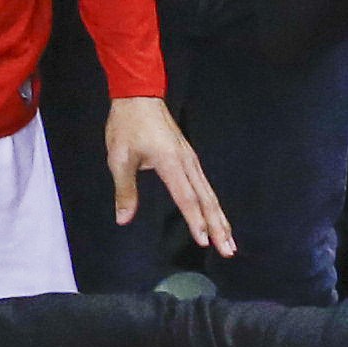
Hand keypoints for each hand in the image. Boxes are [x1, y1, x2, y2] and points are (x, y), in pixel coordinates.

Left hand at [107, 96, 231, 254]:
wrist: (139, 96)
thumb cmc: (128, 126)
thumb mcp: (119, 158)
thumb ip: (125, 190)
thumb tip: (124, 219)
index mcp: (171, 163)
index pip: (187, 198)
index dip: (195, 220)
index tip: (204, 241)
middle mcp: (187, 162)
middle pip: (206, 200)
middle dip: (218, 227)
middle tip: (228, 250)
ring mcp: (190, 160)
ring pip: (209, 194)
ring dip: (220, 219)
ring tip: (229, 241)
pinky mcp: (189, 158)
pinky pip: (205, 186)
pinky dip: (213, 205)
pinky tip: (216, 217)